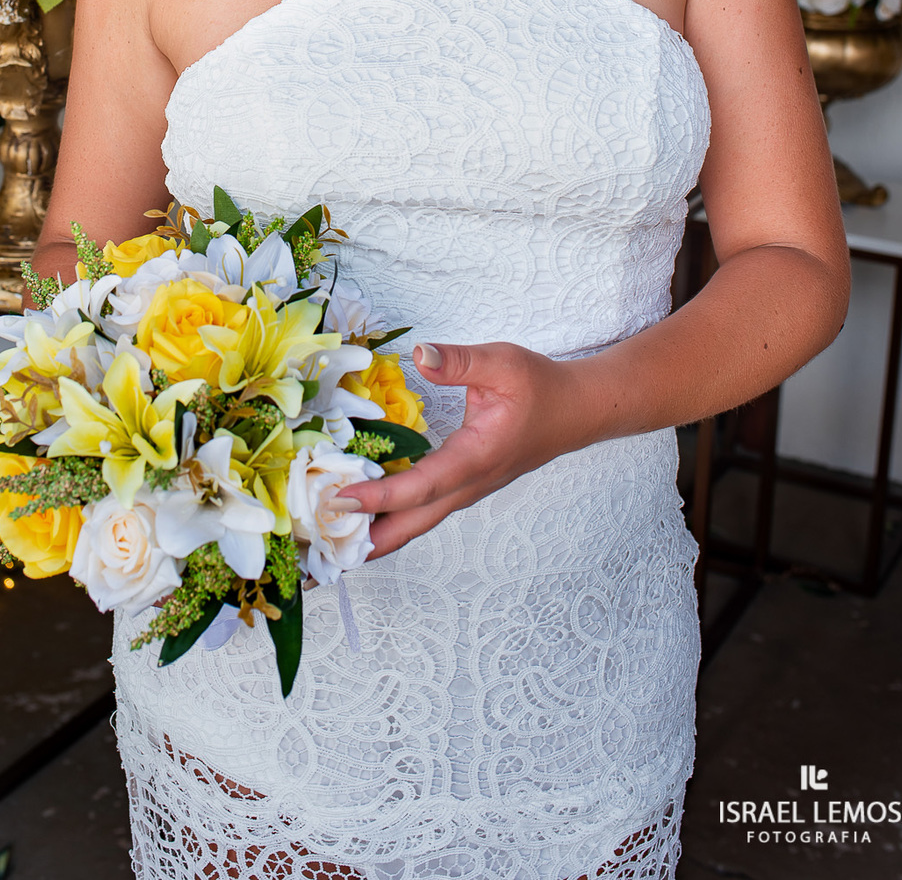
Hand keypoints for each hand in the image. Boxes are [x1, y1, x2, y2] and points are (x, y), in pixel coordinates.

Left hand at [338, 340, 587, 558]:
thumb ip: (459, 361)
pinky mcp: (467, 484)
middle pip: (415, 522)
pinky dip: (397, 518)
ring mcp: (469, 488)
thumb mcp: (502, 362)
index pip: (421, 486)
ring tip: (337, 540)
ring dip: (381, 533)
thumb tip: (420, 354)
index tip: (341, 499)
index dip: (380, 495)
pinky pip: (427, 509)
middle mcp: (470, 483)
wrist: (576, 412)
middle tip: (325, 546)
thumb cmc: (541, 387)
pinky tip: (372, 516)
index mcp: (476, 457)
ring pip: (421, 521)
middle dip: (371, 538)